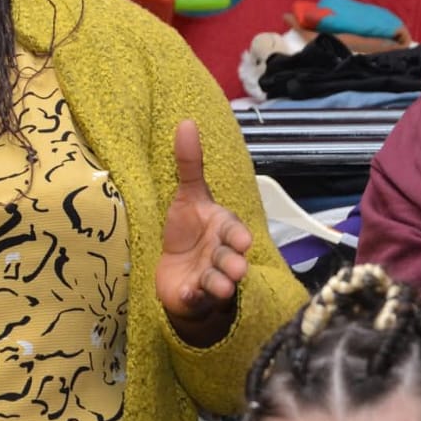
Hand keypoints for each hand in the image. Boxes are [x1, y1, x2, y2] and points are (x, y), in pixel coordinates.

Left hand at [155, 119, 252, 345]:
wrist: (178, 271)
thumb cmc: (188, 231)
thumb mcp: (188, 196)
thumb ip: (189, 164)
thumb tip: (186, 122)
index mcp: (223, 229)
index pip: (234, 231)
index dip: (237, 236)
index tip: (242, 241)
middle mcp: (221, 255)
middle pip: (230, 259)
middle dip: (233, 263)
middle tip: (236, 267)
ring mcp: (209, 277)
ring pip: (219, 282)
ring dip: (219, 283)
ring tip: (219, 285)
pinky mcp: (194, 297)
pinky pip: (196, 298)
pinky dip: (194, 297)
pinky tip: (189, 293)